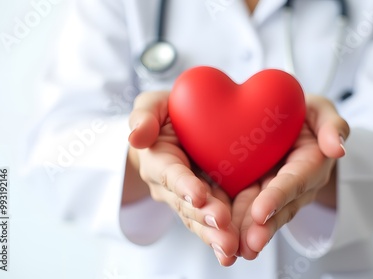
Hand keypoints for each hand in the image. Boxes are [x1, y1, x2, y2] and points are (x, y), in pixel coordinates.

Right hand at [125, 91, 238, 265]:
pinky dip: (223, 236)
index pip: (170, 174)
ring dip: (214, 234)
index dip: (183, 185)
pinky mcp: (207, 203)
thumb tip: (136, 136)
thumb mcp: (152, 106)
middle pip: (186, 204)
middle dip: (204, 216)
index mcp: (159, 160)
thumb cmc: (165, 116)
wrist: (173, 133)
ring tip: (230, 247)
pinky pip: (213, 223)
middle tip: (222, 225)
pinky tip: (236, 250)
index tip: (198, 195)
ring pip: (199, 219)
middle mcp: (171, 186)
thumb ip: (144, 117)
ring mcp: (188, 198)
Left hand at [233, 94, 348, 258]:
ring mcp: (276, 192)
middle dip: (264, 226)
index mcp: (310, 162)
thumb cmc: (304, 114)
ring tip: (235, 249)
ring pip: (263, 214)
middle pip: (279, 207)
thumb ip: (332, 126)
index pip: (295, 181)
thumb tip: (338, 149)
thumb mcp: (321, 111)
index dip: (278, 196)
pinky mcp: (257, 193)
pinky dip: (236, 224)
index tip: (261, 212)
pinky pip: (247, 209)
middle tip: (248, 243)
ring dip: (249, 232)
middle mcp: (295, 185)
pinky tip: (223, 238)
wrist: (289, 122)